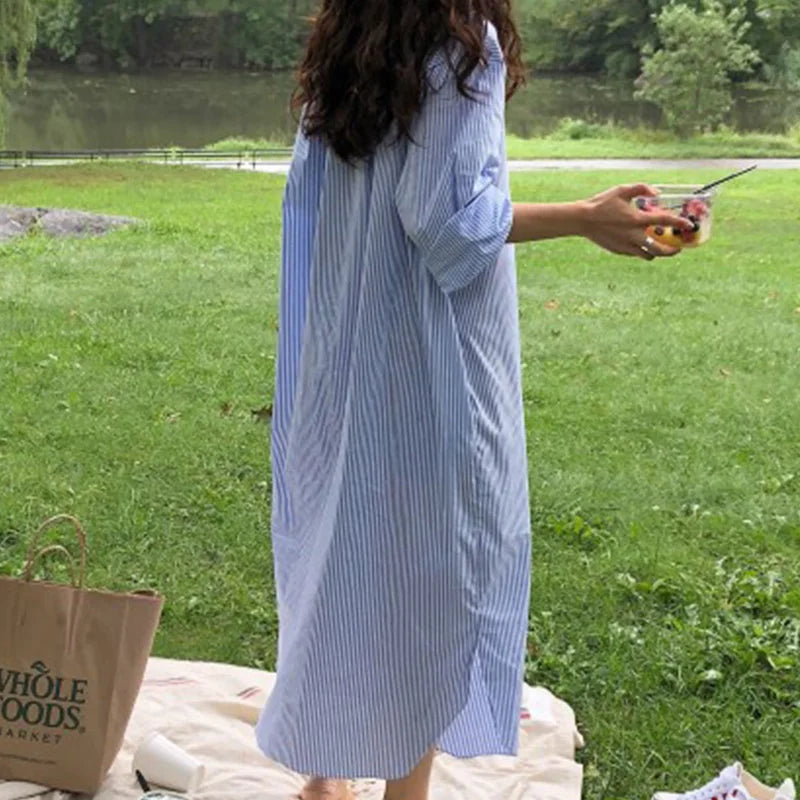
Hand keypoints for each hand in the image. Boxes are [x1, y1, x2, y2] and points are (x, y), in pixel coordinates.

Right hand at [580, 184, 694, 260]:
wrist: (582, 220)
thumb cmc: (602, 203)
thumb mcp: (622, 190)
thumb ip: (642, 188)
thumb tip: (657, 193)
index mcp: (637, 219)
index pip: (665, 221)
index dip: (680, 223)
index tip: (689, 224)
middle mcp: (634, 235)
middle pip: (660, 249)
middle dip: (673, 250)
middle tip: (678, 247)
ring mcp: (626, 245)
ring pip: (649, 255)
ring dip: (658, 252)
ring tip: (662, 248)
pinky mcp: (619, 251)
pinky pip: (636, 254)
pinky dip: (643, 250)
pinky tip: (643, 244)